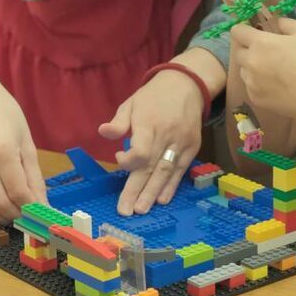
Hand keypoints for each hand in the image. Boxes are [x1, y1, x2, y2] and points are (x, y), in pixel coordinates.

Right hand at [0, 61, 45, 223]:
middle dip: (14, 215)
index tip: (37, 214)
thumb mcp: (27, 142)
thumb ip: (34, 177)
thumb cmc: (6, 118)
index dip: (29, 208)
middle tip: (23, 217)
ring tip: (7, 216)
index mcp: (2, 148)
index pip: (17, 190)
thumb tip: (42, 206)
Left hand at [99, 70, 204, 214]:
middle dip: (137, 190)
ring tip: (142, 209)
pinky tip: (162, 200)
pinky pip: (180, 170)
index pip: (141, 150)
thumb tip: (103, 132)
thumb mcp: (131, 103)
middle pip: (151, 166)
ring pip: (166, 171)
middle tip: (126, 210)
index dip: (128, 161)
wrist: (186, 85)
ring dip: (153, 192)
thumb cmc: (153, 97)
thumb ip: (118, 122)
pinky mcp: (192, 147)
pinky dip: (171, 186)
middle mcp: (166, 135)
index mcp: (148, 122)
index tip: (119, 159)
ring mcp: (181, 142)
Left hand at [231, 18, 295, 122]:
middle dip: (249, 50)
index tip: (254, 33)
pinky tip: (276, 86)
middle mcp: (251, 62)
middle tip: (267, 53)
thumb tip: (276, 23)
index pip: (237, 31)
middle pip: (238, 52)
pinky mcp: (255, 98)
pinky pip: (251, 86)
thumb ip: (286, 23)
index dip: (244, 30)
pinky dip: (259, 84)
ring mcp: (251, 82)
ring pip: (243, 70)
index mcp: (260, 43)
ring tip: (273, 72)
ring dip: (252, 68)